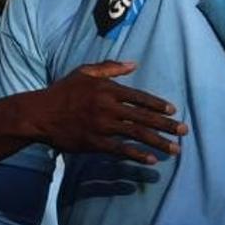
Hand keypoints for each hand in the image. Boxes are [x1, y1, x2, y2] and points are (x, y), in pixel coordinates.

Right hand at [31, 61, 186, 164]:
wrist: (40, 114)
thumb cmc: (62, 91)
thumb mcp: (84, 72)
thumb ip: (110, 68)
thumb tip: (133, 64)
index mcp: (107, 89)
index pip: (139, 97)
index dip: (158, 105)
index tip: (173, 111)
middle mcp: (108, 107)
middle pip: (144, 117)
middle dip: (166, 125)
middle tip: (184, 131)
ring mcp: (102, 126)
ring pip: (137, 134)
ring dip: (158, 142)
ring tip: (175, 149)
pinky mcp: (95, 143)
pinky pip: (121, 150)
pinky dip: (137, 154)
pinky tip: (151, 159)